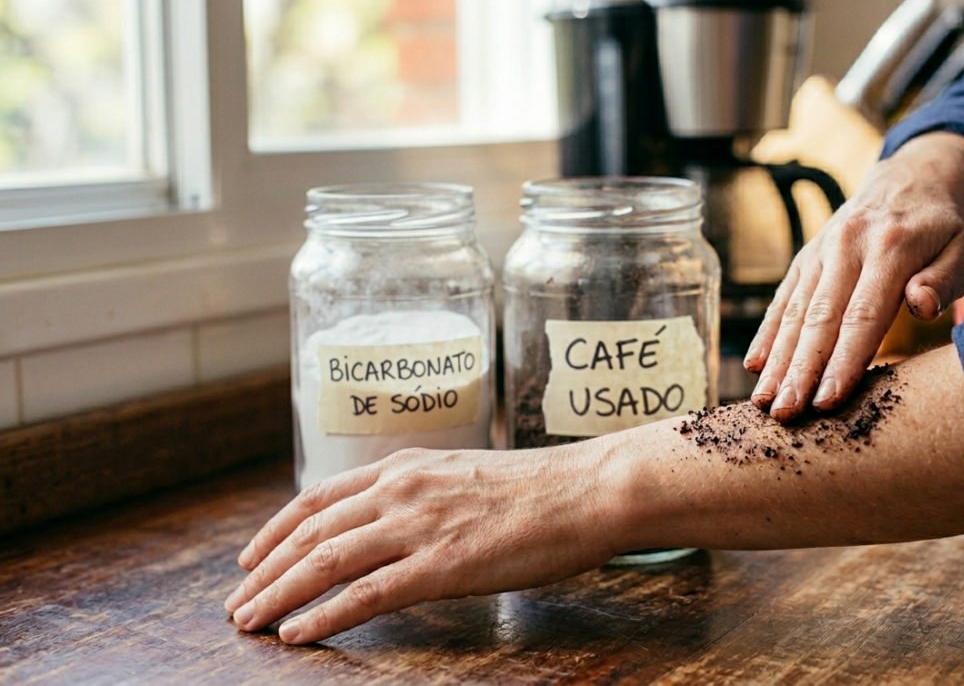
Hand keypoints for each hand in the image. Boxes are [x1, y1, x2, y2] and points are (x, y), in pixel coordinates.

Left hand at [224, 446, 617, 643]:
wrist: (589, 489)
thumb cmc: (543, 488)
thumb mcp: (468, 475)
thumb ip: (426, 493)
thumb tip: (400, 518)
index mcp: (407, 467)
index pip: (319, 497)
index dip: (275, 530)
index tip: (251, 557)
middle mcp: (401, 490)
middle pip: (310, 532)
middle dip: (264, 570)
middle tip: (237, 603)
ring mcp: (418, 527)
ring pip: (325, 562)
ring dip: (278, 595)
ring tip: (249, 623)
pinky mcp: (441, 566)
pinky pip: (365, 595)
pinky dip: (323, 616)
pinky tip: (297, 634)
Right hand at [744, 132, 963, 420]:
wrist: (911, 182)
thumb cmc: (943, 231)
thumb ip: (946, 279)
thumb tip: (921, 306)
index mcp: (890, 247)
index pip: (863, 314)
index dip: (843, 361)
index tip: (827, 400)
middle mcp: (846, 247)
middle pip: (819, 319)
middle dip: (800, 370)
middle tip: (785, 413)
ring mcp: (820, 253)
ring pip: (794, 313)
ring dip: (777, 360)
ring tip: (765, 402)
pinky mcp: (805, 260)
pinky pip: (782, 300)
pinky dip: (767, 335)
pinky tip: (754, 366)